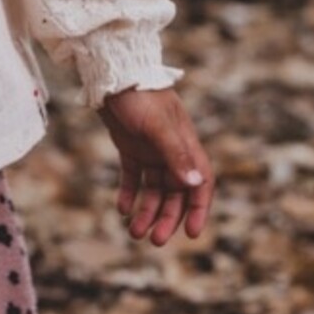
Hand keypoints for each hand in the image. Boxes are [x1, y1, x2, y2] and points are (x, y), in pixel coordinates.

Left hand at [100, 86, 214, 245]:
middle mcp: (172, 151)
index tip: (191, 233)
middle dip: (167, 218)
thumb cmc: (139, 97)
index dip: (198, 209)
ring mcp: (151, 149)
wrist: (112, 72)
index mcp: (186, 146)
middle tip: (155, 241)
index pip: (200, 184)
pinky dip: (129, 193)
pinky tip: (121, 209)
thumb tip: (195, 185)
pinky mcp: (130, 146)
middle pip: (175, 193)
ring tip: (134, 231)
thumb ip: (176, 155)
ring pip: (154, 189)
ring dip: (147, 211)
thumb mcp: (158, 127)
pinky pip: (133, 176)